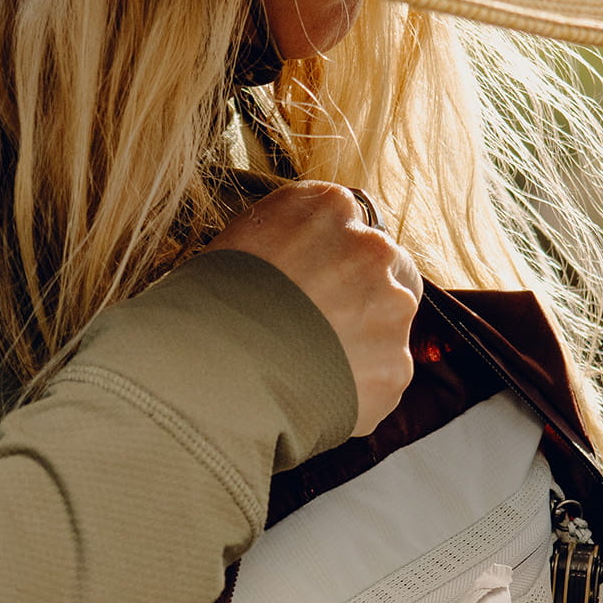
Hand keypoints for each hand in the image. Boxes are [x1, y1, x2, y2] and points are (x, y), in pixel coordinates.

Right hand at [205, 182, 420, 435]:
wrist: (212, 368)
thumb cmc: (208, 304)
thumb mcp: (241, 240)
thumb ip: (289, 235)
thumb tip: (298, 253)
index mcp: (330, 208)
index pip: (354, 226)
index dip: (335, 261)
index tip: (316, 286)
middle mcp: (372, 248)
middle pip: (388, 271)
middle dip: (364, 298)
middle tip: (322, 329)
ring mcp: (391, 309)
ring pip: (388, 328)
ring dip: (362, 345)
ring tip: (311, 368)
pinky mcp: (395, 368)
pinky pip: (383, 379)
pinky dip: (358, 389)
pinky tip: (318, 394)